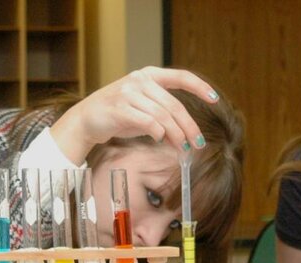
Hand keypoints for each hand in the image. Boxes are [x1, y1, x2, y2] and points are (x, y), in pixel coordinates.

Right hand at [50, 66, 218, 164]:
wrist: (86, 120)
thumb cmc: (118, 116)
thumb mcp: (144, 110)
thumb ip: (164, 117)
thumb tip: (186, 138)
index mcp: (149, 75)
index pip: (181, 76)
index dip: (200, 87)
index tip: (215, 99)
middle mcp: (140, 81)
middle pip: (174, 106)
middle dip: (189, 127)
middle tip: (198, 144)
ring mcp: (129, 93)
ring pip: (163, 116)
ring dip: (176, 135)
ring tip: (182, 148)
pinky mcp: (120, 108)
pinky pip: (148, 123)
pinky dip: (158, 133)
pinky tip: (159, 139)